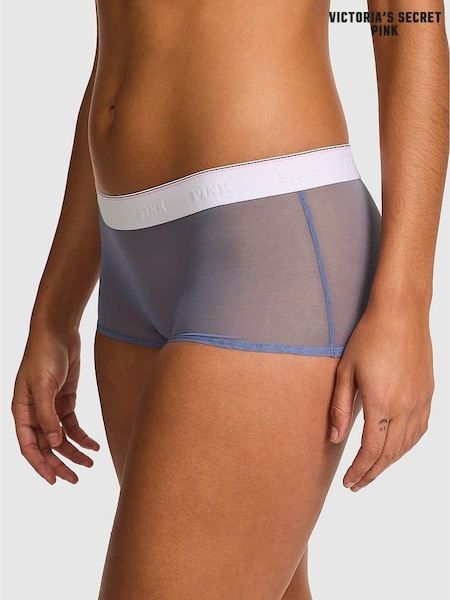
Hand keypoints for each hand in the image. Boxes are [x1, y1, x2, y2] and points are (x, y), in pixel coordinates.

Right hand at [11, 328, 99, 484]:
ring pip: (61, 438)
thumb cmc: (44, 356)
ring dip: (74, 452)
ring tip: (89, 465)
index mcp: (21, 411)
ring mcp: (50, 408)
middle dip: (60, 463)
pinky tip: (93, 445)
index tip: (53, 480)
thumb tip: (53, 444)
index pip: (28, 446)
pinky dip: (83, 436)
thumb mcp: (44, 387)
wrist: (59, 333)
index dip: (40, 465)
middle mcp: (34, 413)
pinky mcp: (65, 401)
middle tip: (75, 479)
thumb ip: (47, 416)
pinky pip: (73, 425)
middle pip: (46, 446)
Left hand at [329, 303, 433, 491]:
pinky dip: (407, 446)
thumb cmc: (368, 338)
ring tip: (372, 470)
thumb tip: (335, 439)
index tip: (348, 482)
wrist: (401, 313)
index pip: (371, 450)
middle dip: (372, 473)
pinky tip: (395, 448)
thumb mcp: (345, 371)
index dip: (359, 470)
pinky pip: (420, 430)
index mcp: (382, 403)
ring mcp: (421, 401)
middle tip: (357, 485)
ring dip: (389, 462)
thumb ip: (339, 407)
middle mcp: (405, 407)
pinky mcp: (428, 393)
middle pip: (390, 454)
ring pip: (407, 445)